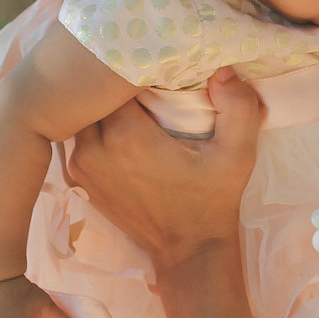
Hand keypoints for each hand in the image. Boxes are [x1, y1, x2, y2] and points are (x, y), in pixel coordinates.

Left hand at [67, 69, 262, 274]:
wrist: (187, 251)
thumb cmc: (213, 201)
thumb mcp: (237, 156)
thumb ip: (239, 108)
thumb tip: (222, 71)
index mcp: (126, 135)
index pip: (116, 78)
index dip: (134, 67)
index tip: (156, 66)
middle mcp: (94, 146)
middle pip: (95, 94)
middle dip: (115, 85)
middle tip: (144, 78)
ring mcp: (80, 164)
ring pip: (84, 113)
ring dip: (104, 105)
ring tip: (132, 101)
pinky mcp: (79, 176)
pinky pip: (80, 135)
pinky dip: (96, 126)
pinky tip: (121, 126)